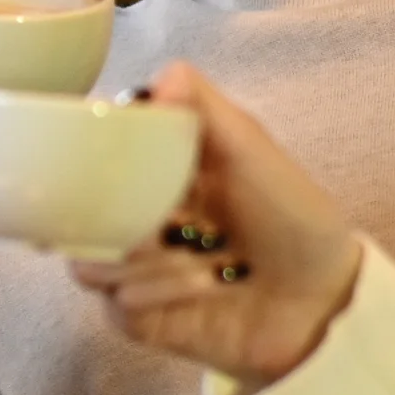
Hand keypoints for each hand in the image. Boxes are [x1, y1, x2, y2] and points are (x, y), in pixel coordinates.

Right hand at [66, 64, 364, 390]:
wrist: (321, 297)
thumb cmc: (292, 216)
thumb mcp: (249, 148)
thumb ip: (202, 106)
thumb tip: (158, 77)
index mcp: (150, 171)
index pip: (87, 157)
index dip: (86, 157)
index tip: (109, 156)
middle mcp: (132, 218)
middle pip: (73, 215)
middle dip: (116, 218)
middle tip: (165, 221)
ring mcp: (130, 271)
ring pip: (88, 264)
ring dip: (146, 262)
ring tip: (203, 260)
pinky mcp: (137, 317)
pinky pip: (115, 305)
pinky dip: (159, 295)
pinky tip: (204, 290)